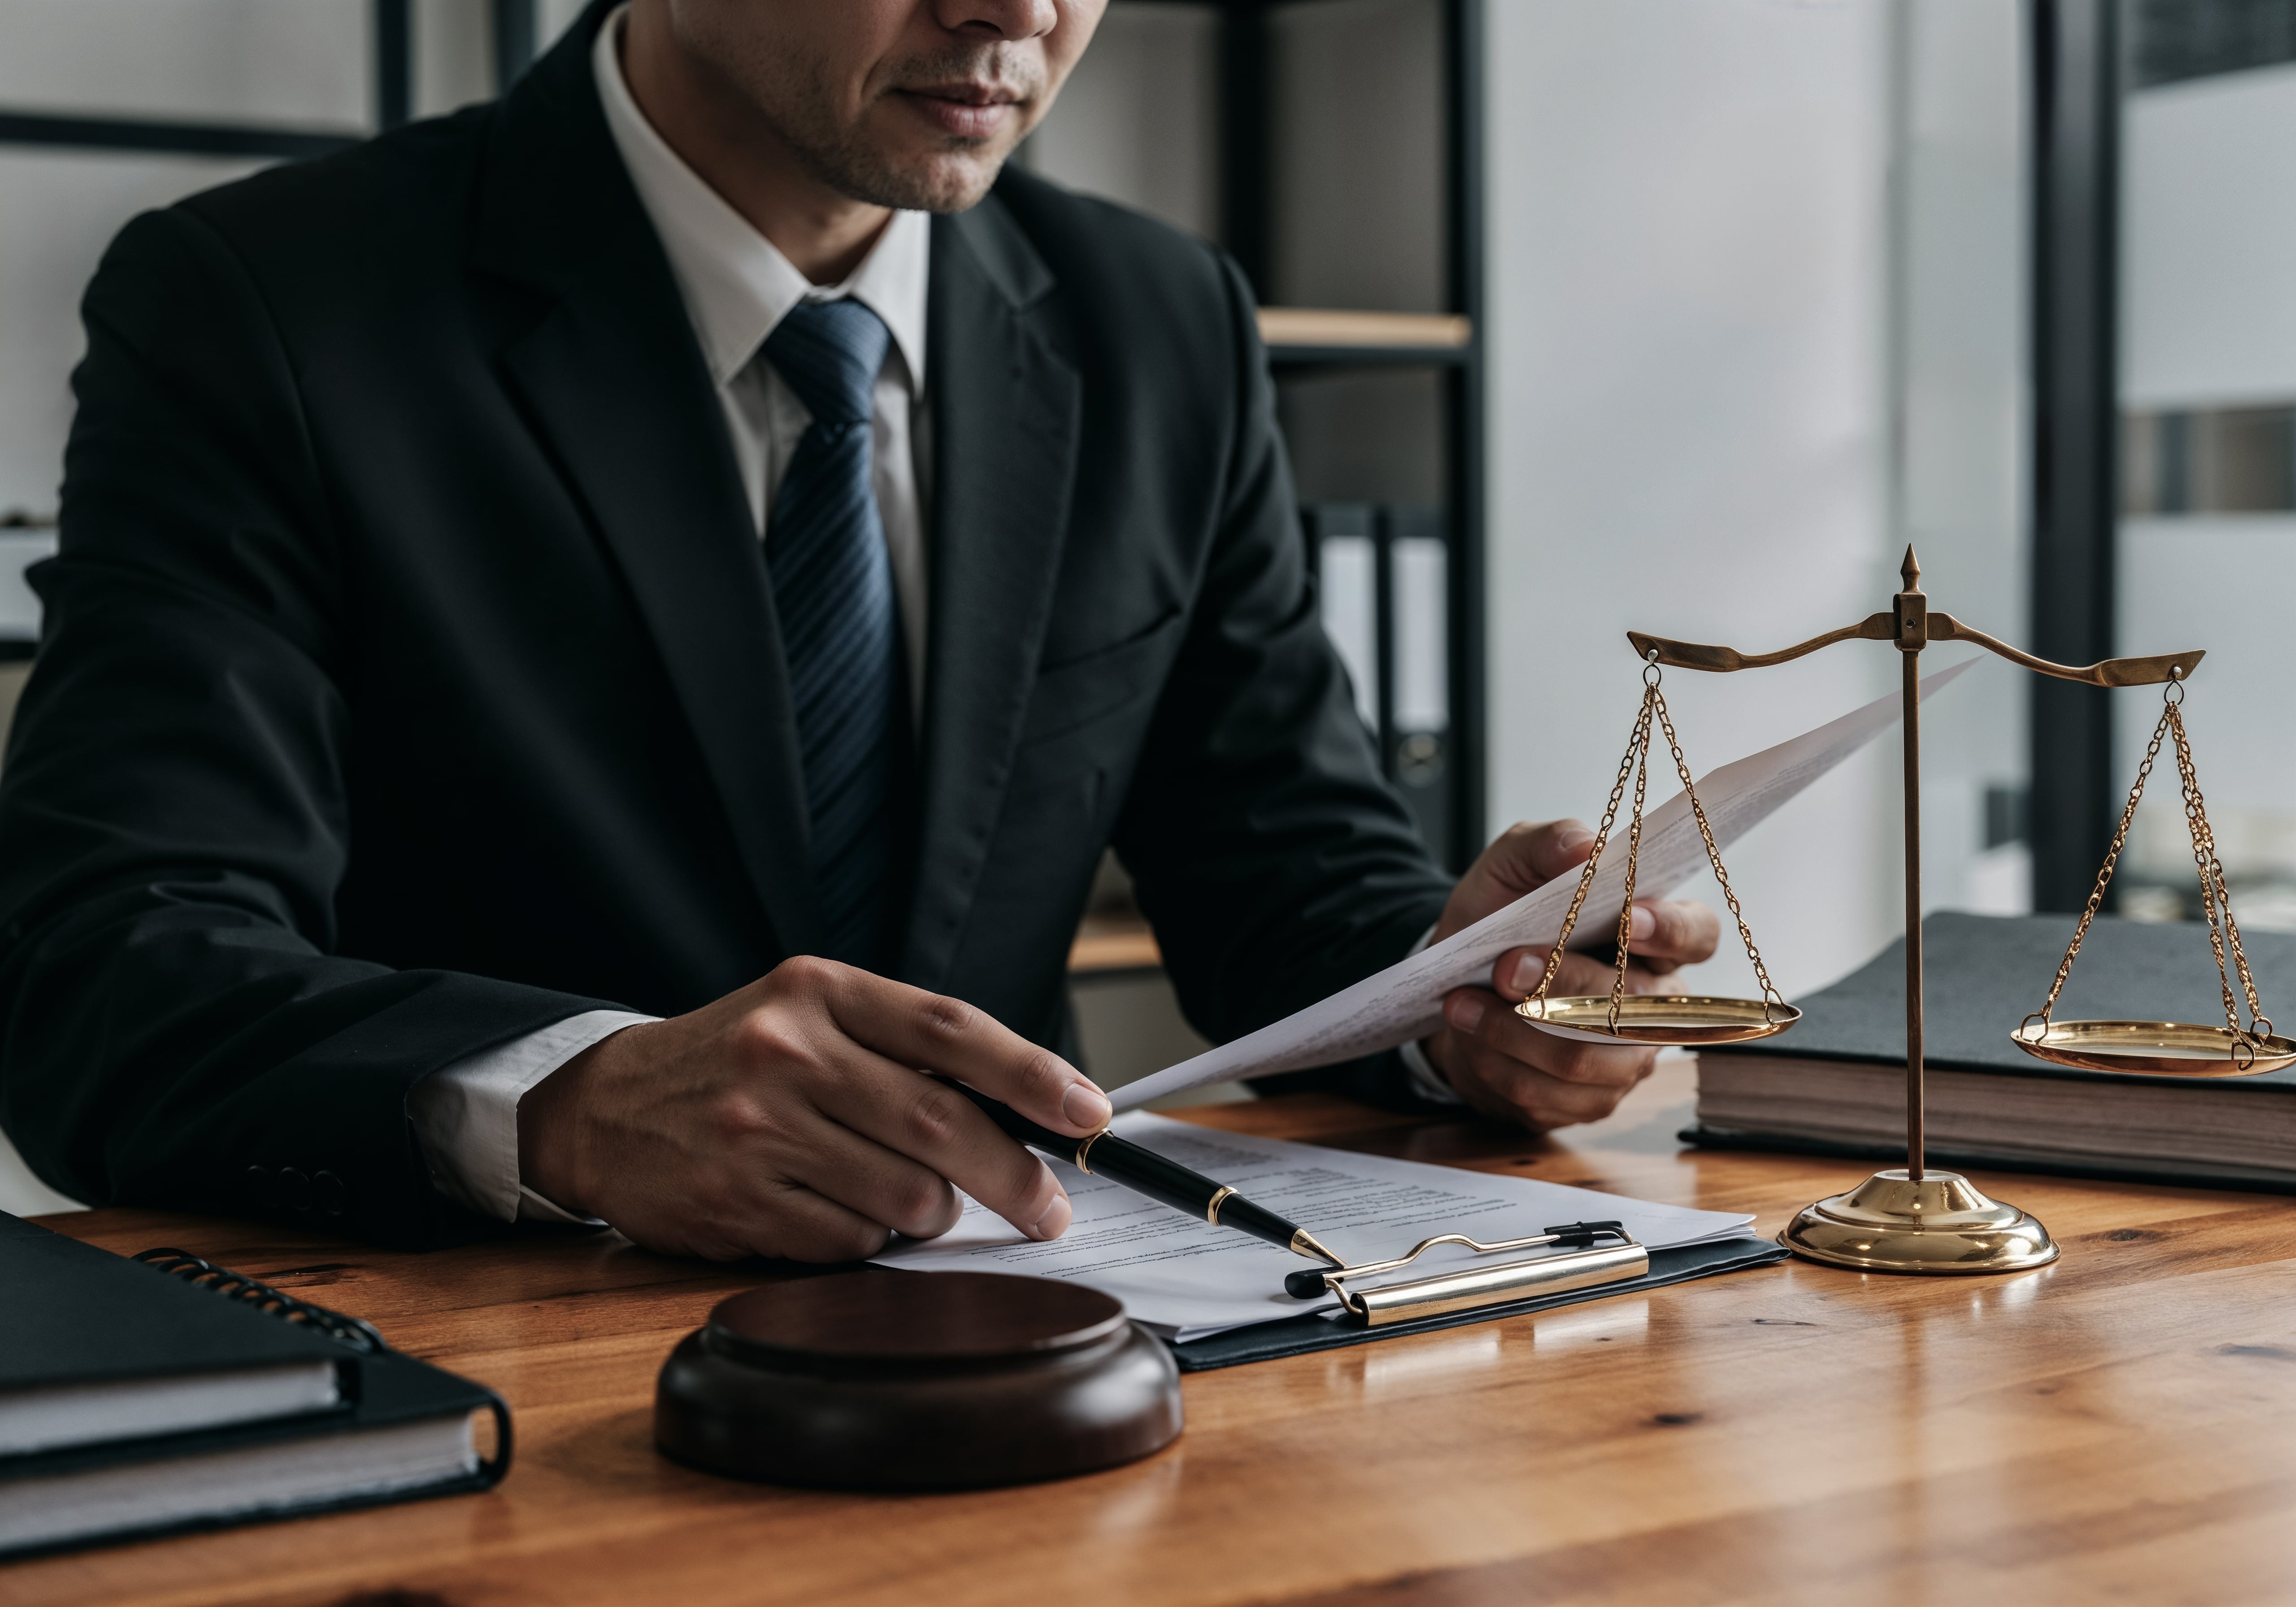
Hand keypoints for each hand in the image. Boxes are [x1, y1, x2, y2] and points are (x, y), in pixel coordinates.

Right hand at [517, 957, 1111, 1261]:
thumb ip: (903, 1048)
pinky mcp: (737, 1200)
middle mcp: (788, 1051)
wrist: (600, 1107)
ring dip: (932, 1213)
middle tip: (1048, 1207)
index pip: (950, 1030)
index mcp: (819, 991)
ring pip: (904, 1195)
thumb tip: (1024, 1108)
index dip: (1032, 1073)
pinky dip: (867, 1238)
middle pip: (939, 1124)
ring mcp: (758, 1128)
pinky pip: (849, 1240)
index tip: (1088, 1111)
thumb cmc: (732, 1061)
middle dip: (1015, 1176)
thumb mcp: (809, 1016)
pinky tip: (841, 1212)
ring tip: (914, 1201)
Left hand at [1421, 820, 1719, 1131]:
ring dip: (1513, 1030)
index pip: (1696, 935)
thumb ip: (1545, 844)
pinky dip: (1496, 1062)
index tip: (1624, 919)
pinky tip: (1469, 1033)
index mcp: (1654, 937)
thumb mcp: (1508, 866)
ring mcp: (1627, 1060)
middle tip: (1503, 966)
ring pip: (1583, 1059)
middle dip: (1560, 984)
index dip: (1669, 931)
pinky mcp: (1588, 1102)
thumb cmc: (1498, 918)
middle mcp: (1656, 1004)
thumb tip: (1582, 845)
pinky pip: (1546, 1095)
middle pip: (1630, 1005)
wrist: (1454, 984)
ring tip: (1462, 1002)